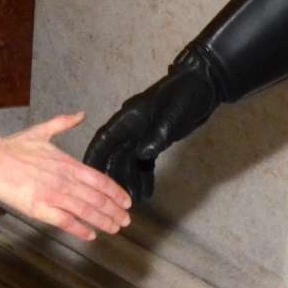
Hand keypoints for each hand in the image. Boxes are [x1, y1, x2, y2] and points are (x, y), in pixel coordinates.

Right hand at [0, 113, 131, 242]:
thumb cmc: (15, 146)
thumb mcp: (43, 131)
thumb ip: (64, 123)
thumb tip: (81, 114)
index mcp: (68, 164)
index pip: (100, 180)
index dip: (116, 193)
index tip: (126, 202)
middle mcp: (66, 180)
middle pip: (97, 198)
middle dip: (114, 211)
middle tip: (125, 221)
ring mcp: (54, 195)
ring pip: (86, 211)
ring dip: (103, 221)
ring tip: (114, 228)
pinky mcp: (40, 208)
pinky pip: (65, 221)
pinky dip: (80, 229)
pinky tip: (89, 235)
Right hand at [82, 59, 218, 204]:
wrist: (203, 85)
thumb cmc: (185, 96)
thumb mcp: (171, 117)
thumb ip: (156, 136)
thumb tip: (141, 155)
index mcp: (130, 117)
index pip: (106, 138)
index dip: (94, 155)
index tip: (84, 172)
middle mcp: (132, 126)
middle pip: (116, 154)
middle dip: (114, 176)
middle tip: (112, 199)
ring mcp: (143, 133)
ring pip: (130, 160)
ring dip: (130, 180)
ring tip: (132, 202)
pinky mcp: (156, 139)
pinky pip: (145, 160)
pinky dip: (144, 175)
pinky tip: (145, 192)